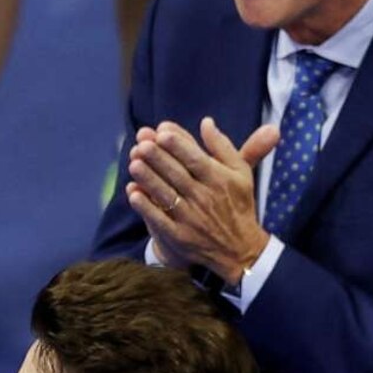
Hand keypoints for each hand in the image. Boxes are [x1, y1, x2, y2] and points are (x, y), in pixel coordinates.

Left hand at [125, 119, 276, 284]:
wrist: (240, 250)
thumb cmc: (237, 204)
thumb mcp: (240, 173)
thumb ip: (223, 146)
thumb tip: (206, 122)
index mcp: (220, 180)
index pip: (196, 159)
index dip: (178, 145)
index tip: (161, 131)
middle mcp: (205, 198)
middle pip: (177, 175)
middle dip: (159, 158)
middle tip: (141, 144)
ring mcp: (191, 219)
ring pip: (166, 195)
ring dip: (149, 180)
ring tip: (134, 163)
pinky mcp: (180, 237)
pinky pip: (160, 221)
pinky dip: (146, 208)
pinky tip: (132, 193)